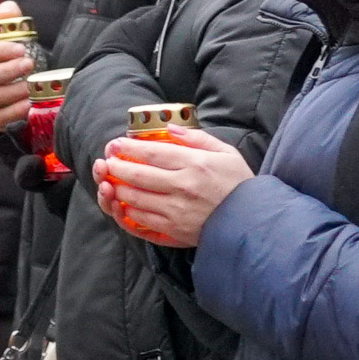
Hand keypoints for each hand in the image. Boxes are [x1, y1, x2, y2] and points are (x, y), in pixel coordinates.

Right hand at [0, 1, 33, 132]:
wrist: (14, 92)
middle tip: (29, 64)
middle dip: (6, 71)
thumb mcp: (13, 41)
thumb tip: (8, 8)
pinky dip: (12, 113)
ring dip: (11, 92)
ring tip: (30, 86)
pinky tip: (28, 105)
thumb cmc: (11, 62)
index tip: (21, 48)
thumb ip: (10, 24)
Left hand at [94, 125, 252, 247]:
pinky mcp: (174, 231)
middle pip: (138, 175)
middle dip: (116, 167)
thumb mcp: (226, 153)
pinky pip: (141, 221)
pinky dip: (128, 211)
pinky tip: (124, 204)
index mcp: (195, 165)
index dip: (129, 148)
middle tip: (106, 161)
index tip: (115, 144)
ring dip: (118, 189)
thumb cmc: (239, 185)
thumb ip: (197, 138)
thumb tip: (169, 128)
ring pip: (135, 199)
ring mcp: (176, 211)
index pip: (152, 153)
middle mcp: (182, 187)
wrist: (251, 222)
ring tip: (111, 181)